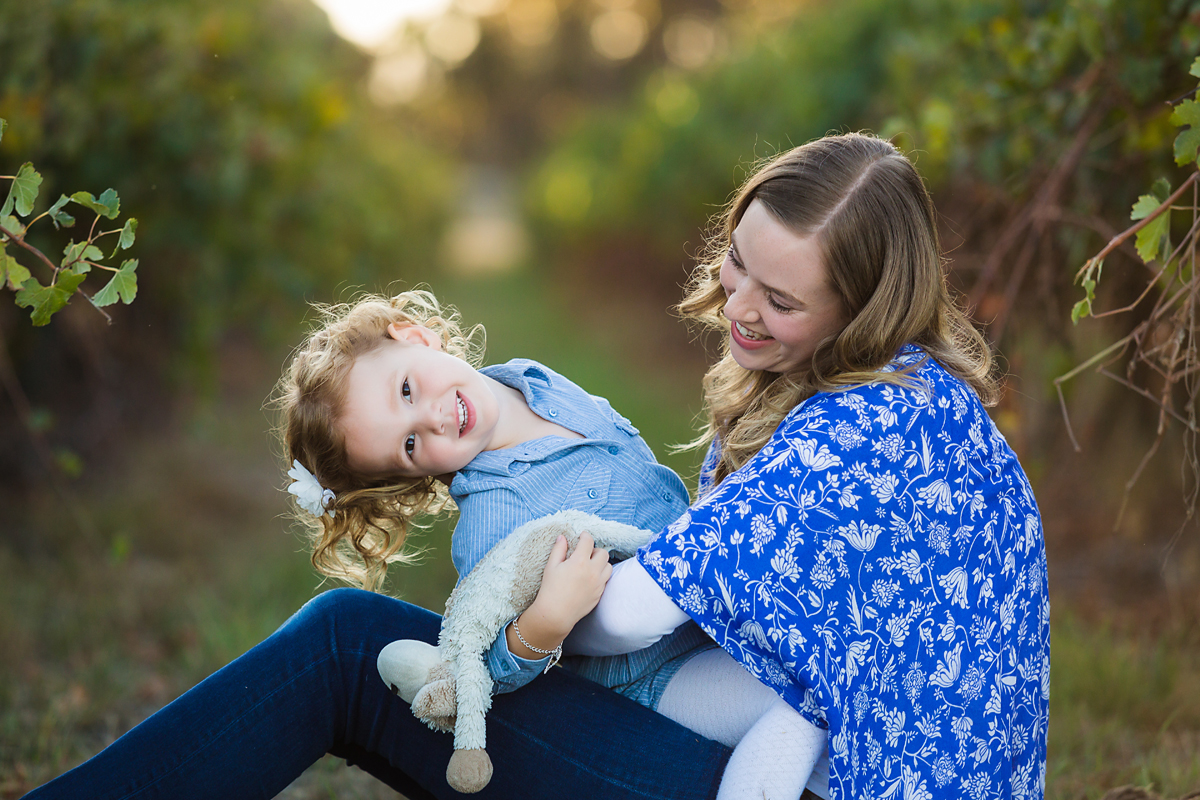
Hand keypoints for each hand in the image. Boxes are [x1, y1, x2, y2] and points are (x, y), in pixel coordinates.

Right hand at [507, 532, 611, 657]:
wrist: (556, 614)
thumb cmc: (550, 589)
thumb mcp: (551, 566)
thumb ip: (559, 549)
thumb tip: (563, 537)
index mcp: (579, 562)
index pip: (588, 542)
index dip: (585, 536)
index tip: (582, 536)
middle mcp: (592, 572)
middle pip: (603, 553)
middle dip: (594, 550)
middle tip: (585, 553)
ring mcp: (598, 584)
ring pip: (608, 566)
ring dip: (600, 563)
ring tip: (589, 566)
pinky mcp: (599, 594)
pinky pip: (605, 580)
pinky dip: (600, 575)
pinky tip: (589, 578)